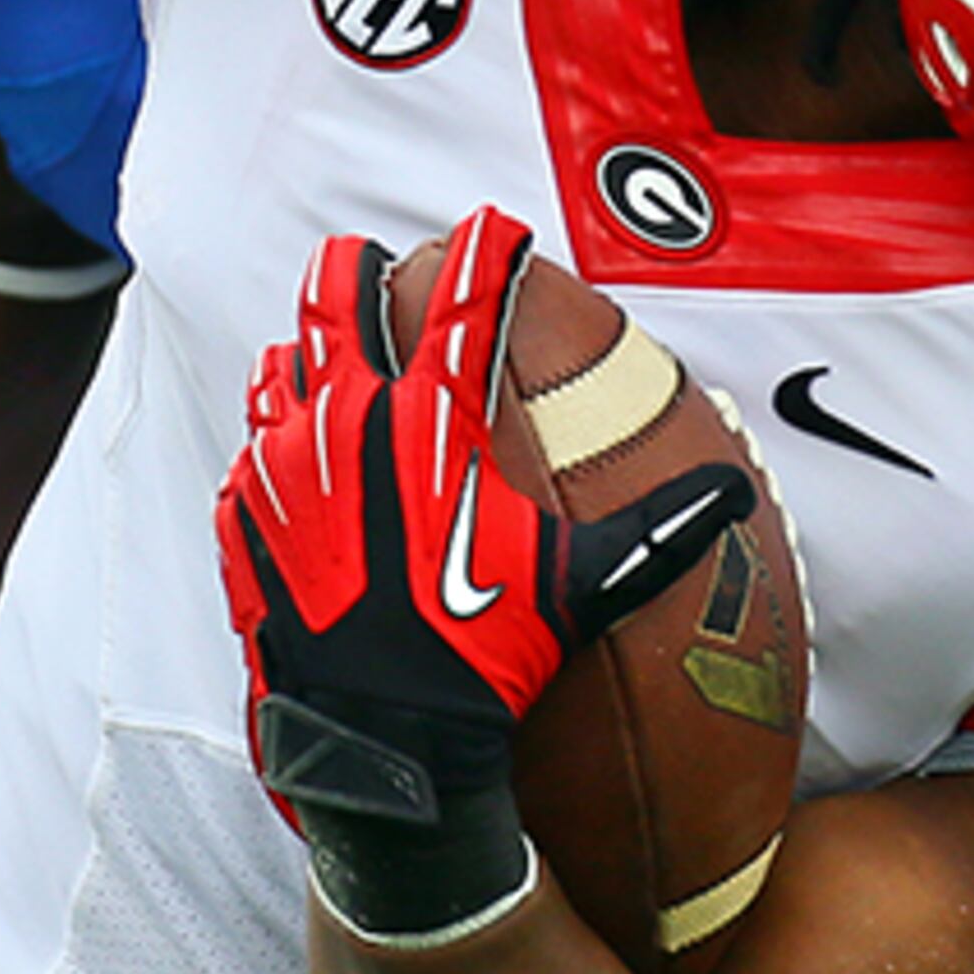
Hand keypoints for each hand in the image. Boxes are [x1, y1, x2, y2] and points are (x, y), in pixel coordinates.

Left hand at [215, 210, 749, 933]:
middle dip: (360, 268)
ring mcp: (281, 466)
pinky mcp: (241, 516)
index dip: (484, 253)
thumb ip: (656, 532)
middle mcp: (347, 424)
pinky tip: (285, 446)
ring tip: (319, 340)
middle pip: (338, 301)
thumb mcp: (581, 593)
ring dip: (305, 346)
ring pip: (280, 367)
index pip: (464, 305)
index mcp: (432, 424)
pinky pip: (248, 451)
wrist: (379, 745)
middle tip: (376, 258)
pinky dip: (271, 437)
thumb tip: (732, 492)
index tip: (494, 228)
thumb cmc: (485, 662)